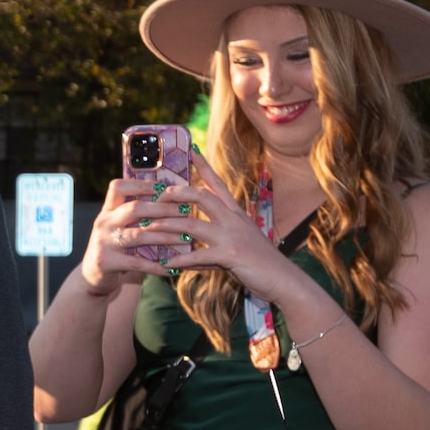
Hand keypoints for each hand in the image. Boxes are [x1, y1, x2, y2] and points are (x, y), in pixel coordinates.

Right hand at [83, 175, 202, 291]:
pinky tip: (172, 268)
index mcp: (108, 211)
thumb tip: (173, 200)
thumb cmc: (116, 248)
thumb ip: (137, 215)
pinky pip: (137, 262)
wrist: (93, 275)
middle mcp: (103, 223)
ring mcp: (103, 242)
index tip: (165, 187)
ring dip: (165, 236)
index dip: (142, 185)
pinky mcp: (106, 261)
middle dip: (164, 209)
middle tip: (186, 211)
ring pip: (139, 235)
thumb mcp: (120, 227)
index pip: (119, 187)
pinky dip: (156, 265)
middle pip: (135, 209)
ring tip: (185, 238)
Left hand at [142, 168, 304, 305]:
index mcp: (235, 213)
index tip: (192, 151)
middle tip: (156, 197)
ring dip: (166, 227)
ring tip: (146, 230)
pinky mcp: (231, 255)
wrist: (283, 278)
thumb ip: (213, 241)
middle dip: (176, 194)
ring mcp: (232, 236)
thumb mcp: (237, 244)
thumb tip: (187, 248)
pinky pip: (198, 254)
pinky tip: (166, 263)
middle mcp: (233, 219)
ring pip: (192, 224)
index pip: (218, 184)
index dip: (205, 167)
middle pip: (201, 196)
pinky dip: (180, 259)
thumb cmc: (259, 262)